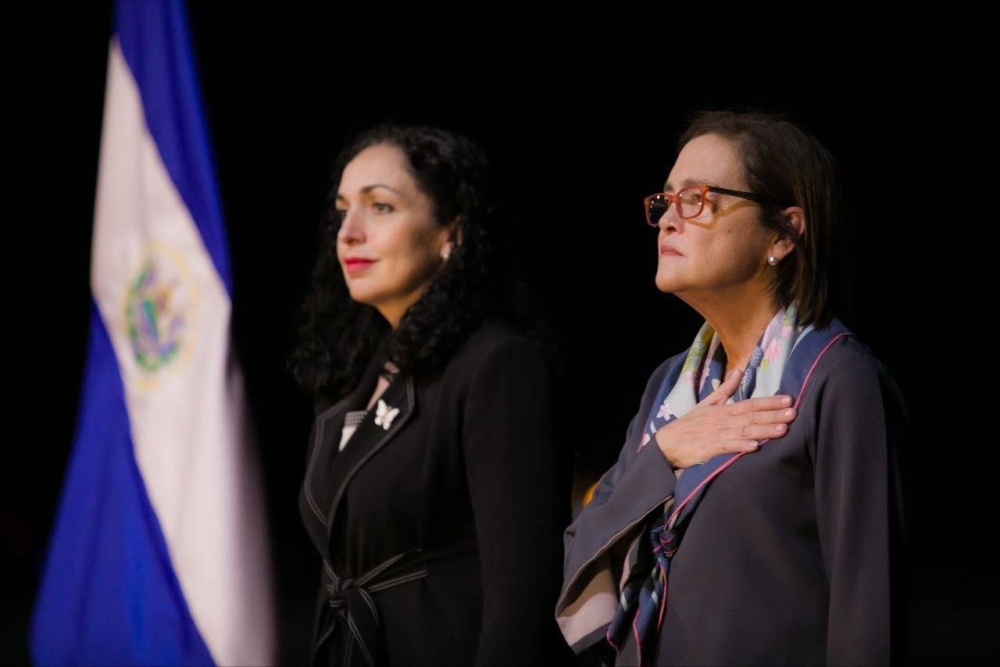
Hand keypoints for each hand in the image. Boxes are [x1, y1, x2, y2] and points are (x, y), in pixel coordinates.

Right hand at [654, 368, 795, 470]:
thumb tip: (739, 371)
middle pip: (752, 416)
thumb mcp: (706, 403)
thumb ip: (725, 389)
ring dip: (764, 430)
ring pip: (745, 431)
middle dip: (773, 414)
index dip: (769, 402)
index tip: (788, 399)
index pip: (751, 403)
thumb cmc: (690, 424)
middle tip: (793, 413)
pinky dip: (741, 445)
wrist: (668, 442)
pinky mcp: (711, 448)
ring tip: (783, 430)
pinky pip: (728, 446)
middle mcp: (724, 420)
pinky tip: (755, 447)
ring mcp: (718, 434)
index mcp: (724, 409)